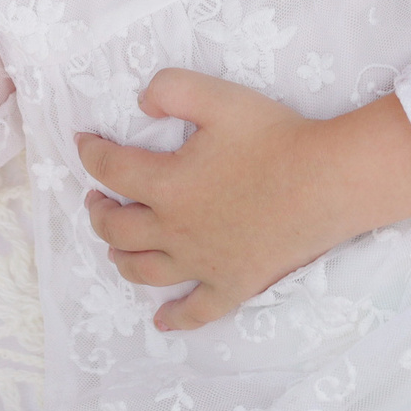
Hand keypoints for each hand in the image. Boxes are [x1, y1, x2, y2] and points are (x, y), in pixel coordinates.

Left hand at [78, 69, 350, 330]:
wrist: (326, 183)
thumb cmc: (274, 137)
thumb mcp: (218, 97)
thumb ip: (171, 89)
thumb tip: (140, 103)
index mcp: (166, 185)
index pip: (110, 169)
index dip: (90, 152)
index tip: (84, 141)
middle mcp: (174, 230)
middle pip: (116, 228)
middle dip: (97, 212)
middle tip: (95, 199)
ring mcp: (202, 264)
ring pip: (143, 269)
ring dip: (120, 257)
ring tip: (115, 247)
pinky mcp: (233, 285)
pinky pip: (197, 311)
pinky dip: (175, 318)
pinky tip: (161, 321)